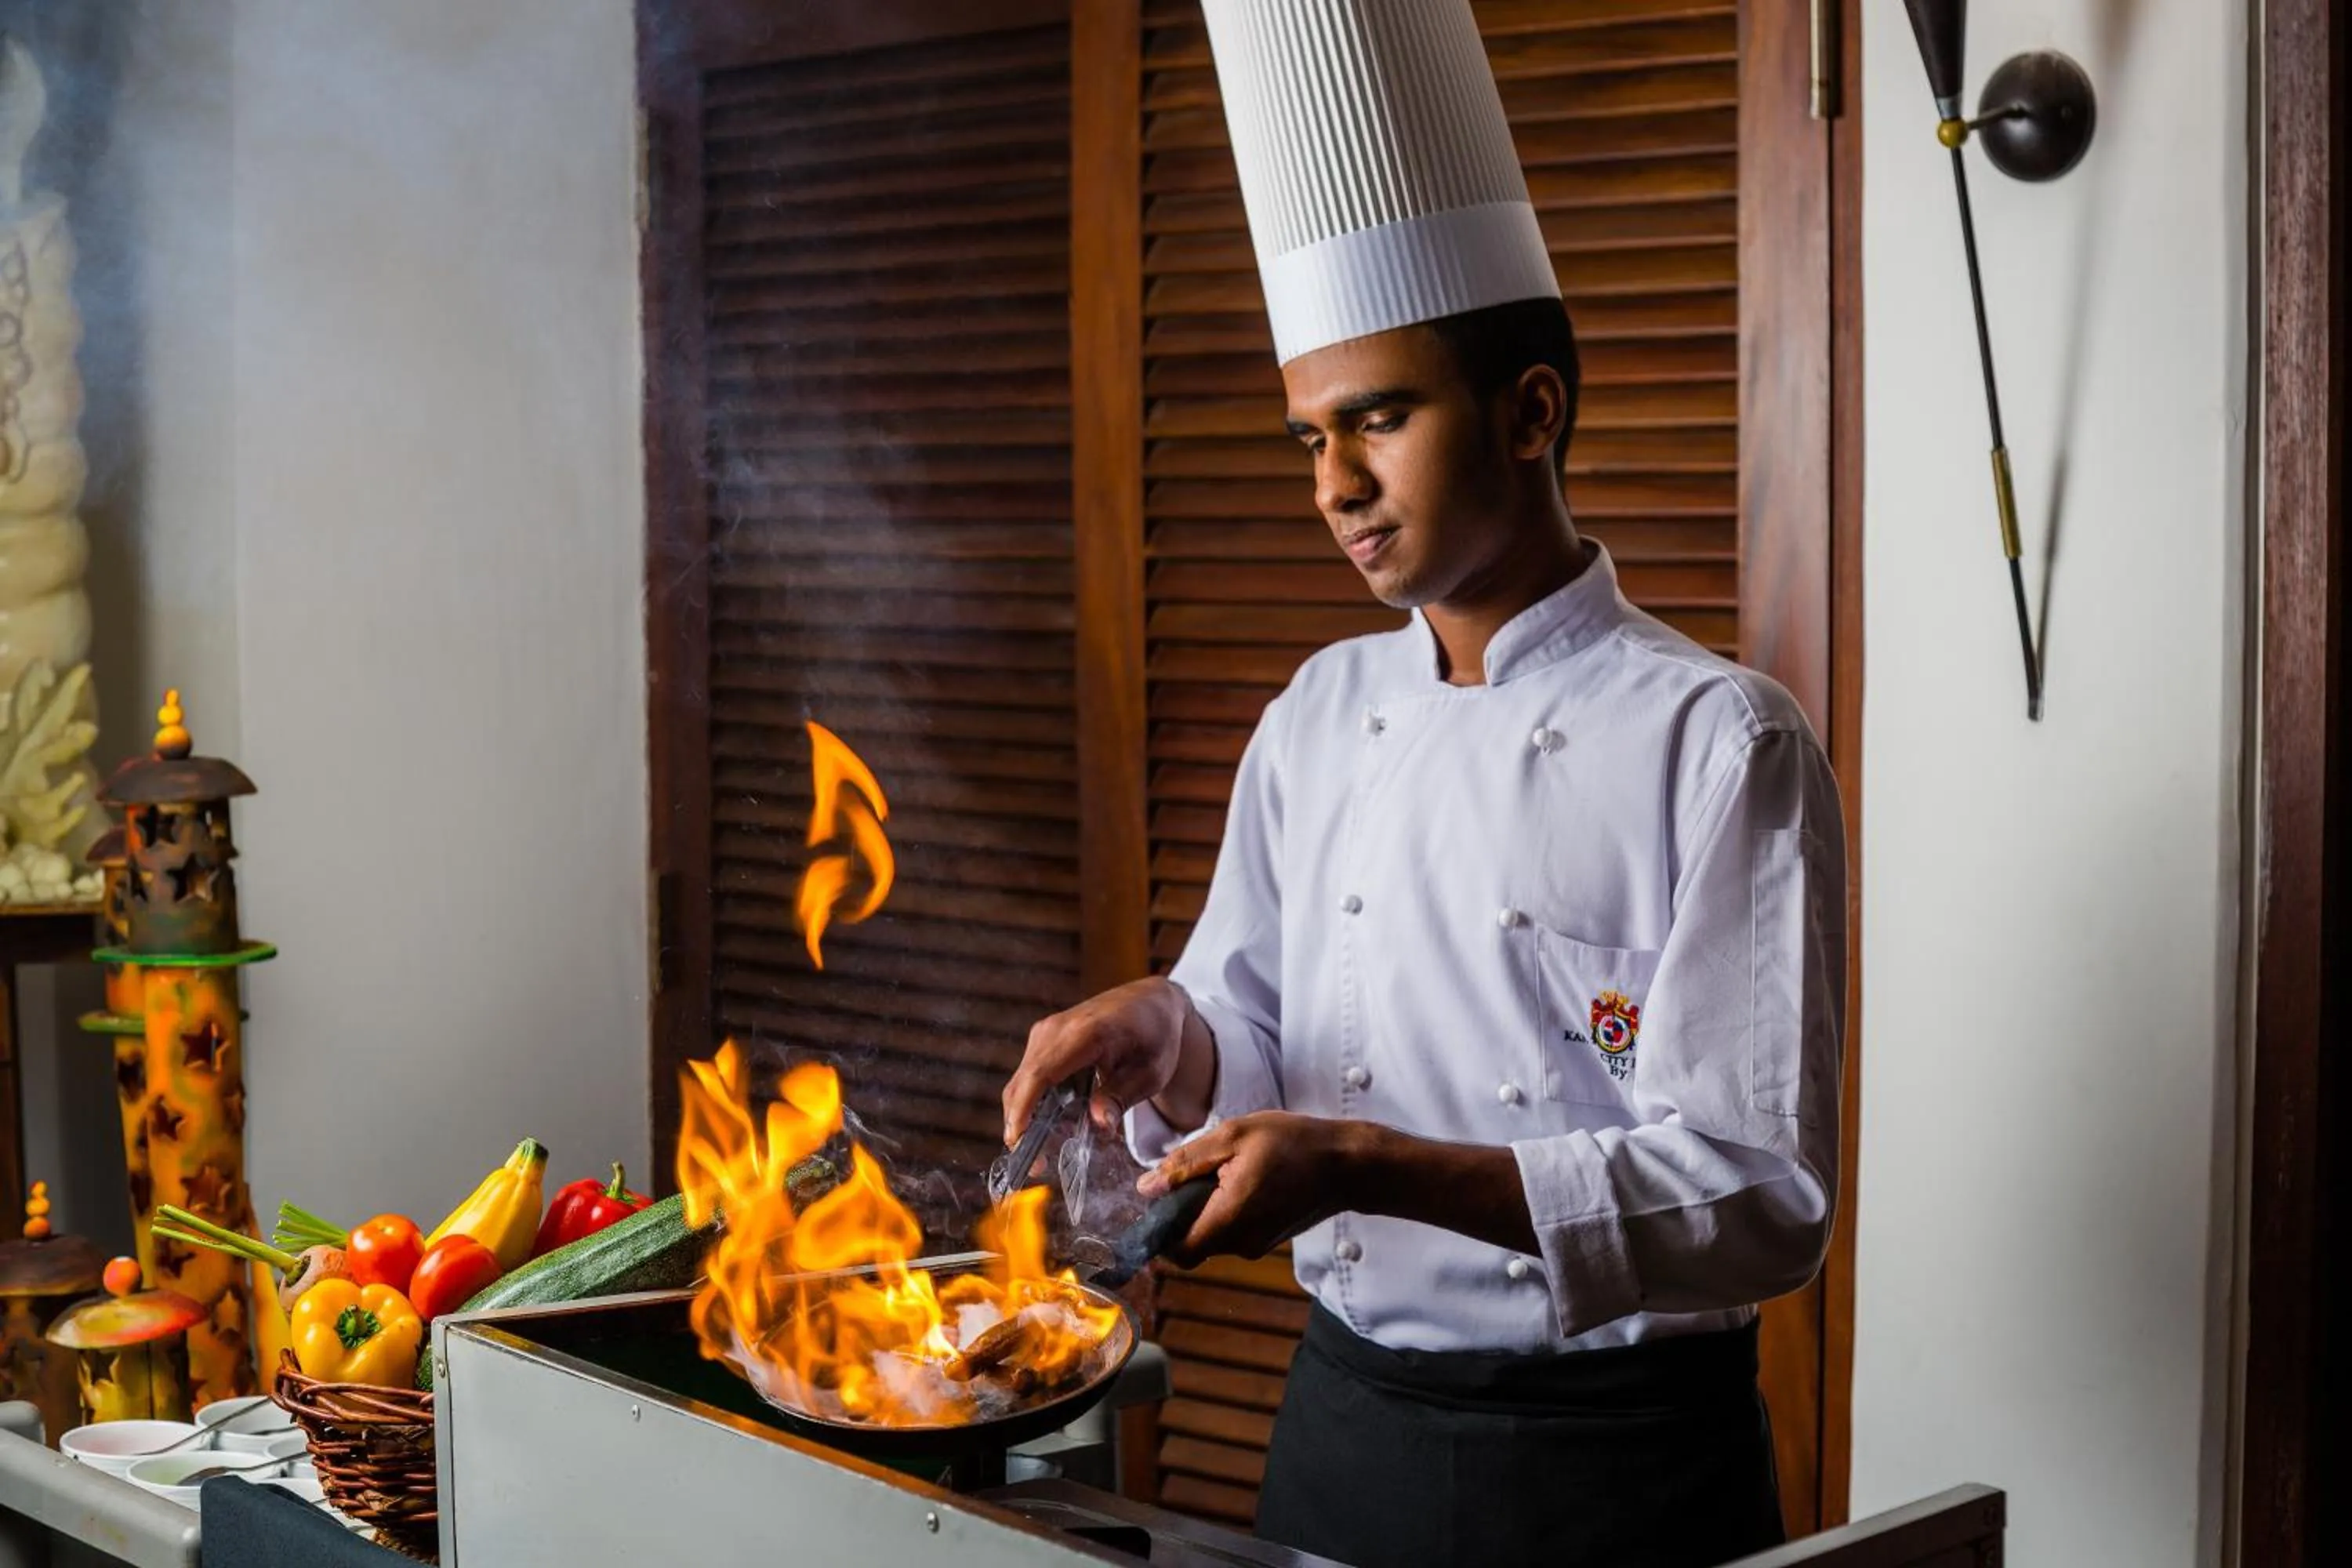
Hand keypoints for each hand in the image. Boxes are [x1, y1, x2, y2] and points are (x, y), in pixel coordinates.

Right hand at [1003, 977, 1211, 1145]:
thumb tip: (1099, 1125)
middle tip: (1033, 1166)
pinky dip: (1031, 1103)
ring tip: (1039, 1154)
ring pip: (1021, 1081)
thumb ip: (1122, 1097)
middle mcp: (1056, 1029)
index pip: (1042, 1074)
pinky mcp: (1044, 1038)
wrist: (1151, 1001)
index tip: (1018, 1140)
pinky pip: (1029, 1075)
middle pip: (1023, 1083)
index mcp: (1085, 1034)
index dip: (1025, 1109)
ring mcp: (1046, 1031)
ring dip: (1024, 1117)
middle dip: (1020, 1125)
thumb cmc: (1156, 1037)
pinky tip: (1046, 1128)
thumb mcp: (1150, 1073)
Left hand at [1138, 1112, 1369, 1266]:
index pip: (1176, 1251)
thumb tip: (1146, 1188)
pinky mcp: (1268, 1240)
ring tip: (1228, 1170)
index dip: (1159, 1232)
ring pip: (1211, 1237)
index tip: (1160, 1200)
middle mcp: (1242, 1242)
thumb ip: (1186, 1163)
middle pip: (1191, 1244)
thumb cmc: (1293, 1142)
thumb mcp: (1233, 1136)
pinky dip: (1227, 1210)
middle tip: (1197, 1173)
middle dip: (1183, 1214)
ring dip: (1206, 1209)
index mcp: (1229, 1218)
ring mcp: (1257, 1245)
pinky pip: (1232, 1232)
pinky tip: (1244, 1179)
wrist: (1347, 1164)